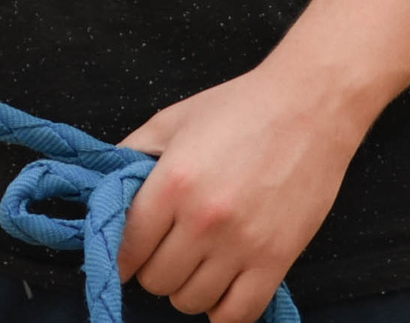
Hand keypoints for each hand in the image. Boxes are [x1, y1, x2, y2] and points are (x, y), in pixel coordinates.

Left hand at [116, 64, 360, 322]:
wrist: (308, 107)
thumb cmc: (238, 108)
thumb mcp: (172, 120)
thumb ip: (132, 154)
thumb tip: (101, 188)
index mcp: (173, 182)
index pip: (128, 245)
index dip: (123, 253)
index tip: (127, 254)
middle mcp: (203, 219)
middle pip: (157, 279)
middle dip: (153, 268)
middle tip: (164, 251)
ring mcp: (242, 245)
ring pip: (191, 301)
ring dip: (185, 288)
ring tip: (193, 265)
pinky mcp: (277, 261)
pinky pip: (238, 315)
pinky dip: (221, 311)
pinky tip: (220, 288)